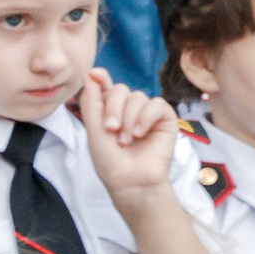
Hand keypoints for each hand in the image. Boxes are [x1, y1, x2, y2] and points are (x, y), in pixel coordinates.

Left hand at [76, 69, 182, 204]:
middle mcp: (128, 109)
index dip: (100, 78)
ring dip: (129, 119)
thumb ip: (92, 102)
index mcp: (109, 110)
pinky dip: (145, 118)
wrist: (131, 180)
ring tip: (126, 140)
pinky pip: (156, 104)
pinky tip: (140, 134)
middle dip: (113, 108)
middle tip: (110, 129)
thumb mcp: (94, 130)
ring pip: (137, 97)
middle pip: (120, 90)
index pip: (105, 86)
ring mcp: (146, 112)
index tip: (94, 74)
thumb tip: (90, 72)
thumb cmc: (110, 160)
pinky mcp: (164, 118)